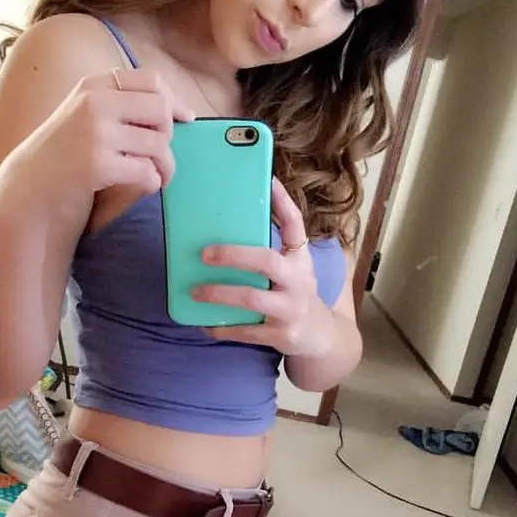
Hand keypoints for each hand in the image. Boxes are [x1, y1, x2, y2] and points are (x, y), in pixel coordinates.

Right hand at [20, 67, 195, 199]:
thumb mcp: (86, 111)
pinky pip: (147, 172)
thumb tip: (176, 109)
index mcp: (95, 85)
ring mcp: (96, 133)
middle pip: (160, 110)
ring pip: (158, 145)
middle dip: (168, 134)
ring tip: (158, 176)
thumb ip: (121, 102)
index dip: (174, 100)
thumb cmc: (66, 151)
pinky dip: (153, 182)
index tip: (186, 118)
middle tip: (158, 153)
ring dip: (165, 165)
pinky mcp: (98, 165)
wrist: (31, 183)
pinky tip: (146, 186)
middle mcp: (95, 102)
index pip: (151, 80)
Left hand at [193, 178, 335, 356]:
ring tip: (195, 291)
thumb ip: (272, 252)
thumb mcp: (294, 270)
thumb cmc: (297, 295)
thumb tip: (228, 227)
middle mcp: (299, 282)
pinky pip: (246, 331)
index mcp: (300, 260)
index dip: (283, 202)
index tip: (268, 180)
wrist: (320, 336)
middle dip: (233, 255)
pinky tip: (205, 324)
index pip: (296, 226)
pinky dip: (222, 328)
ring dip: (219, 294)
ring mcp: (291, 309)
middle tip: (204, 253)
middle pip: (266, 261)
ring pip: (251, 298)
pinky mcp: (281, 335)